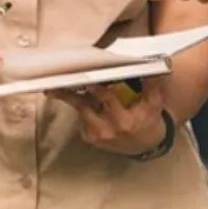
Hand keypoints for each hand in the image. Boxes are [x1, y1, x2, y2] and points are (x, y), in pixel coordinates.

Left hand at [47, 81, 169, 156]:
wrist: (146, 145)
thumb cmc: (149, 119)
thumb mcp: (154, 102)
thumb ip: (152, 83)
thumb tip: (156, 63)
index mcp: (124, 121)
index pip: (107, 100)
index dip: (96, 88)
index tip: (84, 76)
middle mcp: (107, 130)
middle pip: (83, 107)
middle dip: (68, 95)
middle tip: (51, 84)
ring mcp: (97, 135)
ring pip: (79, 110)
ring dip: (70, 97)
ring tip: (55, 85)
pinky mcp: (90, 138)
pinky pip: (80, 118)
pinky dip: (79, 106)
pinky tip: (74, 96)